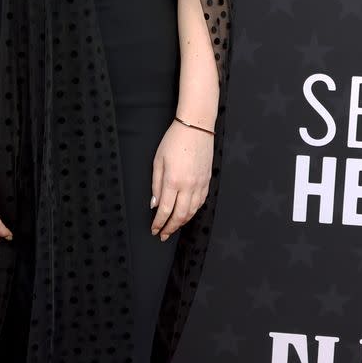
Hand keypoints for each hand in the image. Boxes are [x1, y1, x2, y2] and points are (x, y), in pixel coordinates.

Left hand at [150, 118, 212, 241]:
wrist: (196, 127)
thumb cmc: (174, 141)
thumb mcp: (158, 161)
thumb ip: (156, 184)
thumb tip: (154, 204)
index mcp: (173, 180)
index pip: (165, 210)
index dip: (159, 223)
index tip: (155, 230)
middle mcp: (188, 185)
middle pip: (180, 215)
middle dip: (170, 228)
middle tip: (163, 234)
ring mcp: (200, 184)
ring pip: (192, 211)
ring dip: (182, 222)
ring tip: (173, 227)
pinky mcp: (207, 181)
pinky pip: (201, 202)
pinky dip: (193, 211)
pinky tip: (187, 214)